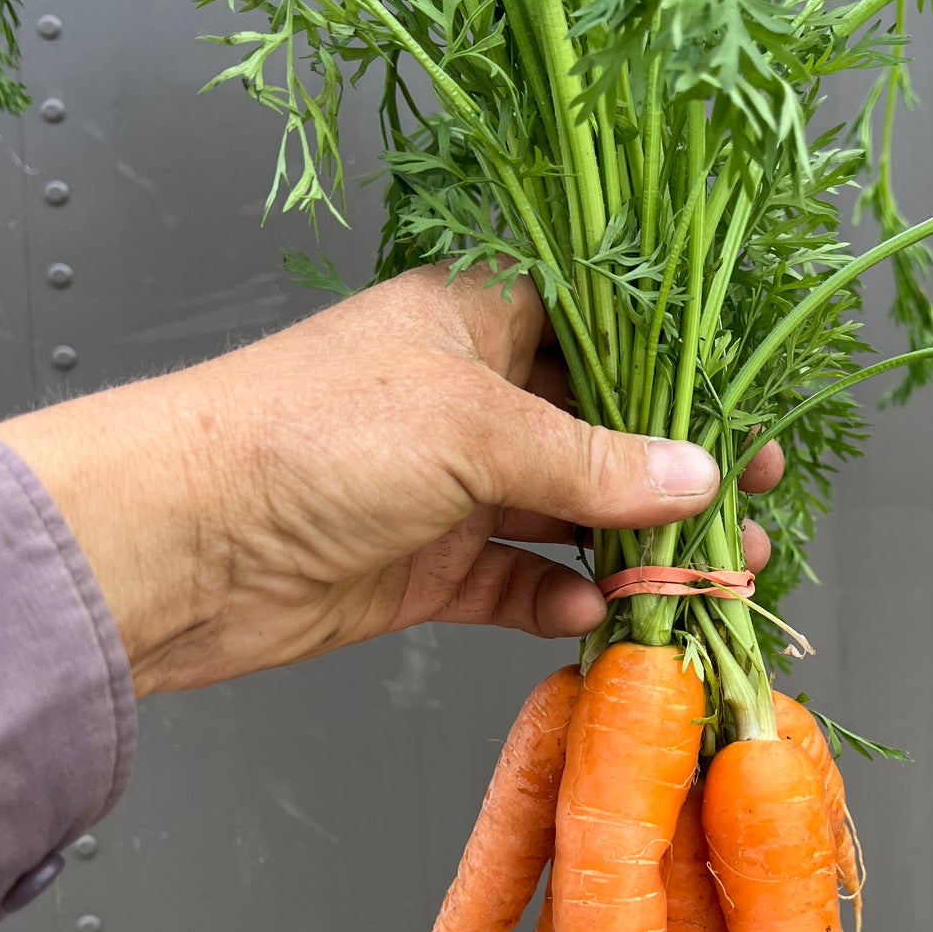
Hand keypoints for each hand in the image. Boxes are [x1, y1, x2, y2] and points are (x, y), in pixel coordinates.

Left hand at [0, 266, 782, 696]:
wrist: (179, 542)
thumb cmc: (311, 433)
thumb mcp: (473, 424)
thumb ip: (593, 458)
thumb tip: (699, 476)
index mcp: (475, 318)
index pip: (603, 332)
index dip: (682, 374)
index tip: (752, 414)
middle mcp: (468, 397)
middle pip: (599, 432)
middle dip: (676, 474)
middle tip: (754, 509)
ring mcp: (448, 485)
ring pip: (567, 515)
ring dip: (634, 549)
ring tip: (707, 579)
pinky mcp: (425, 566)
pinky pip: (515, 581)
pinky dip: (559, 599)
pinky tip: (598, 613)